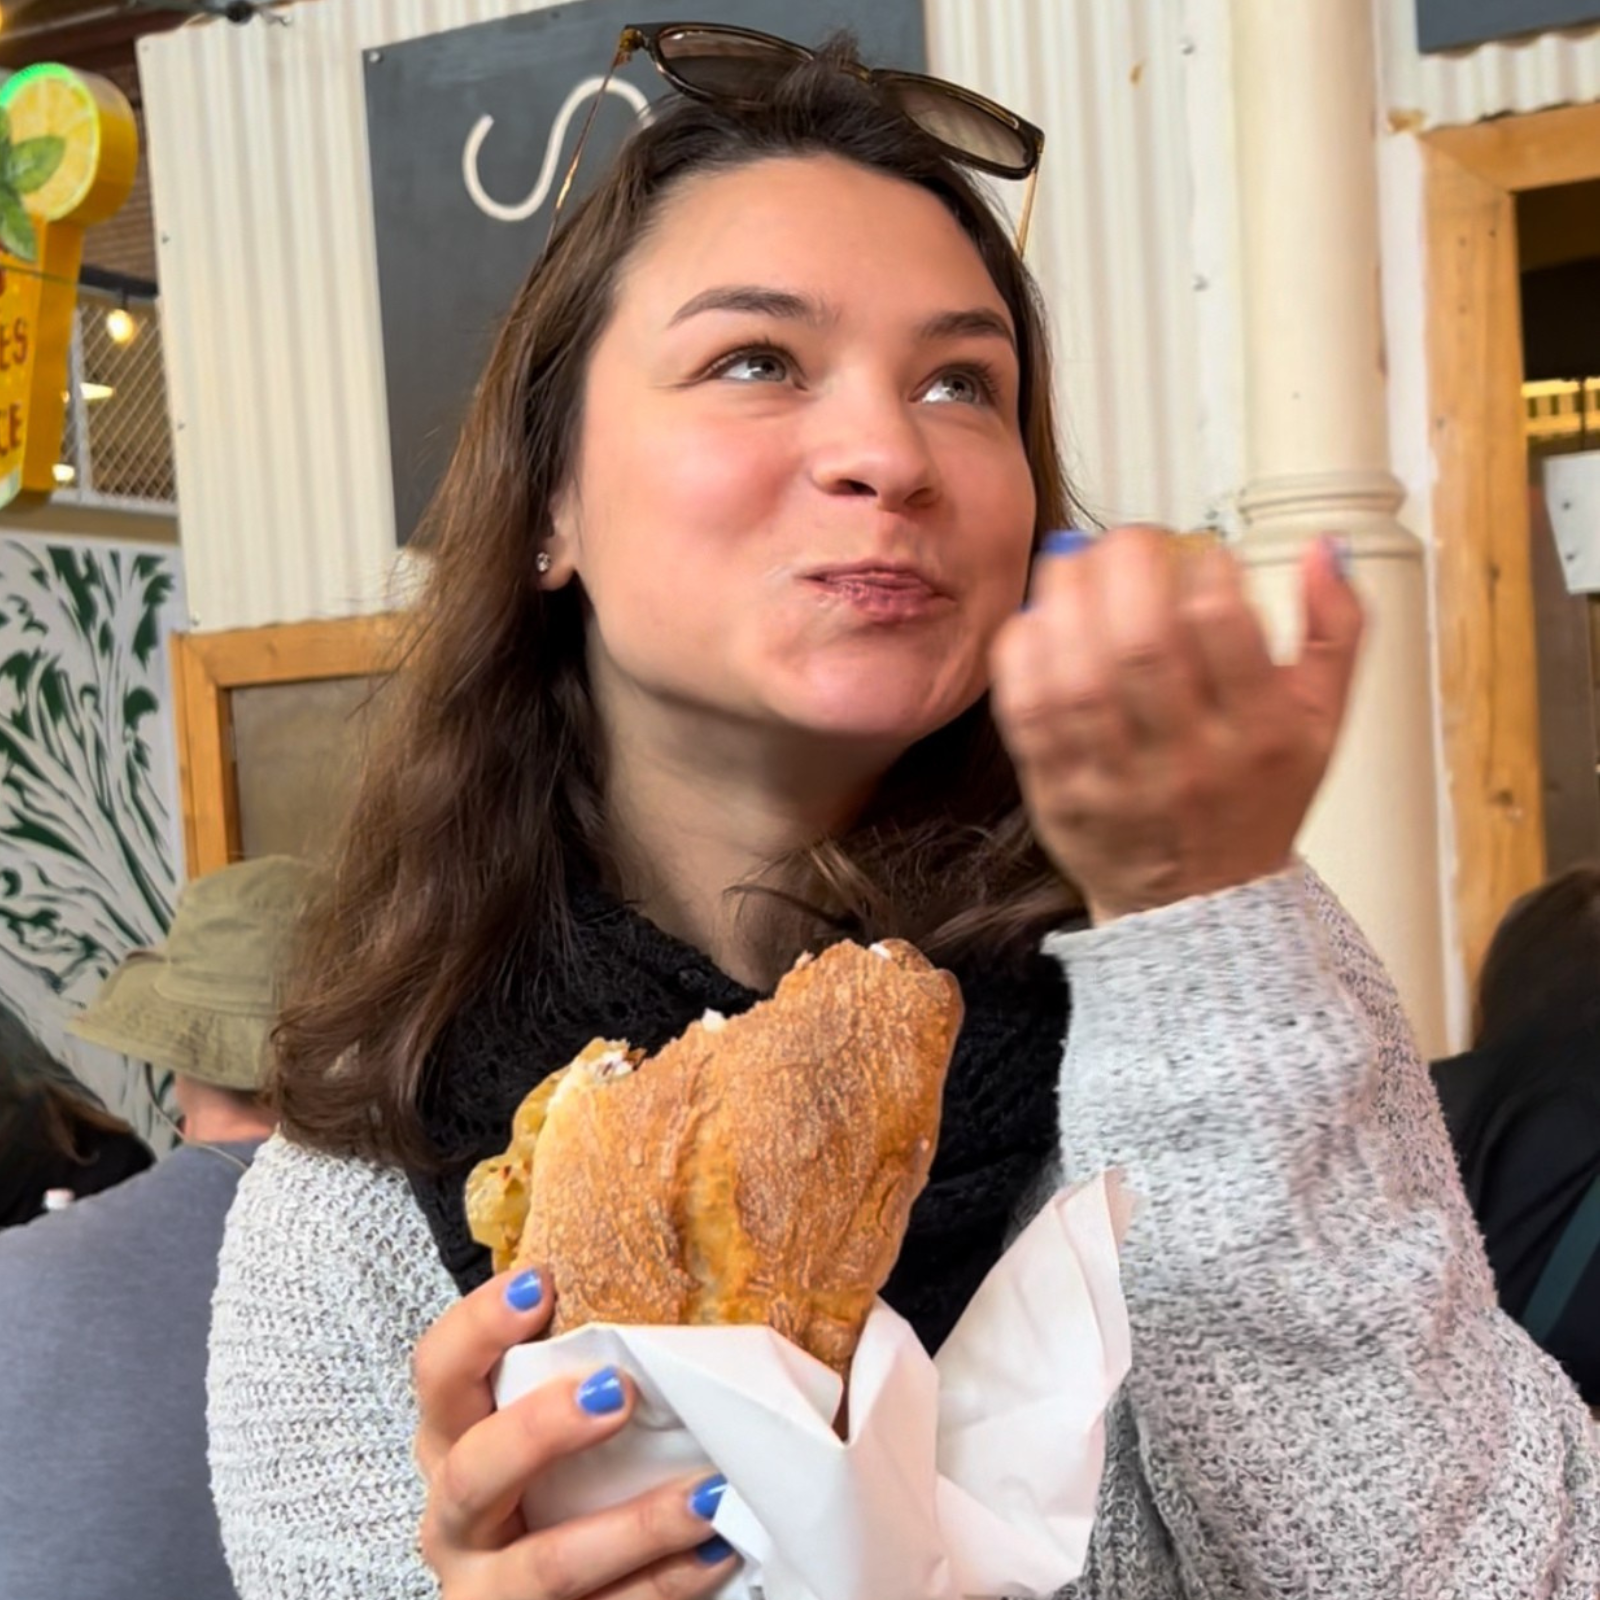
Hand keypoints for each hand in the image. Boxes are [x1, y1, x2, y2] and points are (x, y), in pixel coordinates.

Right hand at [415, 1266, 737, 1598]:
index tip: (540, 1284)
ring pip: (546, 1566)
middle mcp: (457, 1518)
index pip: (438, 1374)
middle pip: (474, 1474)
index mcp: (453, 1442)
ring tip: (706, 1494)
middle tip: (616, 1393)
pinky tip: (717, 1550)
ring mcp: (490, 1590)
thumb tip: (676, 1291)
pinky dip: (664, 1585)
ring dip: (633, 1528)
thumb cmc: (559, 1482)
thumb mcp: (550, 1424)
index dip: (476, 1327)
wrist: (549, 1595)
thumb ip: (581, 1368)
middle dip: (540, 1432)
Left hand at [990, 526, 1362, 922]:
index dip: (1203, 569)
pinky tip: (1038, 620)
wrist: (1196, 904)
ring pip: (1075, 677)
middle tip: (1123, 542)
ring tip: (1071, 564)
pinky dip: (1022, 655)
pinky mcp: (1058, 795)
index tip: (1197, 551)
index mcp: (1260, 736)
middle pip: (1140, 647)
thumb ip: (1335, 630)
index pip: (1226, 631)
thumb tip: (1322, 549)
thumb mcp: (1322, 722)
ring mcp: (1117, 782)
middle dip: (1124, 569)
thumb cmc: (1255, 800)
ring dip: (1064, 601)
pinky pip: (1025, 714)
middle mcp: (1187, 762)